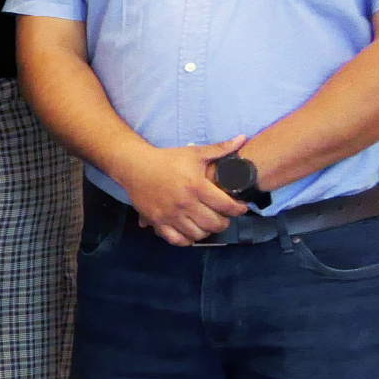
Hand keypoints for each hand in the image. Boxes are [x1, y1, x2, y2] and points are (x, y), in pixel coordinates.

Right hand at [123, 135, 250, 244]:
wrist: (136, 166)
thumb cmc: (167, 159)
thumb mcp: (195, 152)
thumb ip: (220, 148)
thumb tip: (242, 138)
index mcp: (197, 186)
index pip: (226, 206)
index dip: (238, 209)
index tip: (240, 208)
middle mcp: (185, 203)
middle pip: (214, 224)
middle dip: (224, 222)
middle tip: (224, 217)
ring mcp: (171, 214)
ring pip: (198, 234)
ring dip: (207, 231)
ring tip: (207, 224)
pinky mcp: (158, 222)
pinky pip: (176, 240)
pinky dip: (186, 240)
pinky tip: (190, 232)